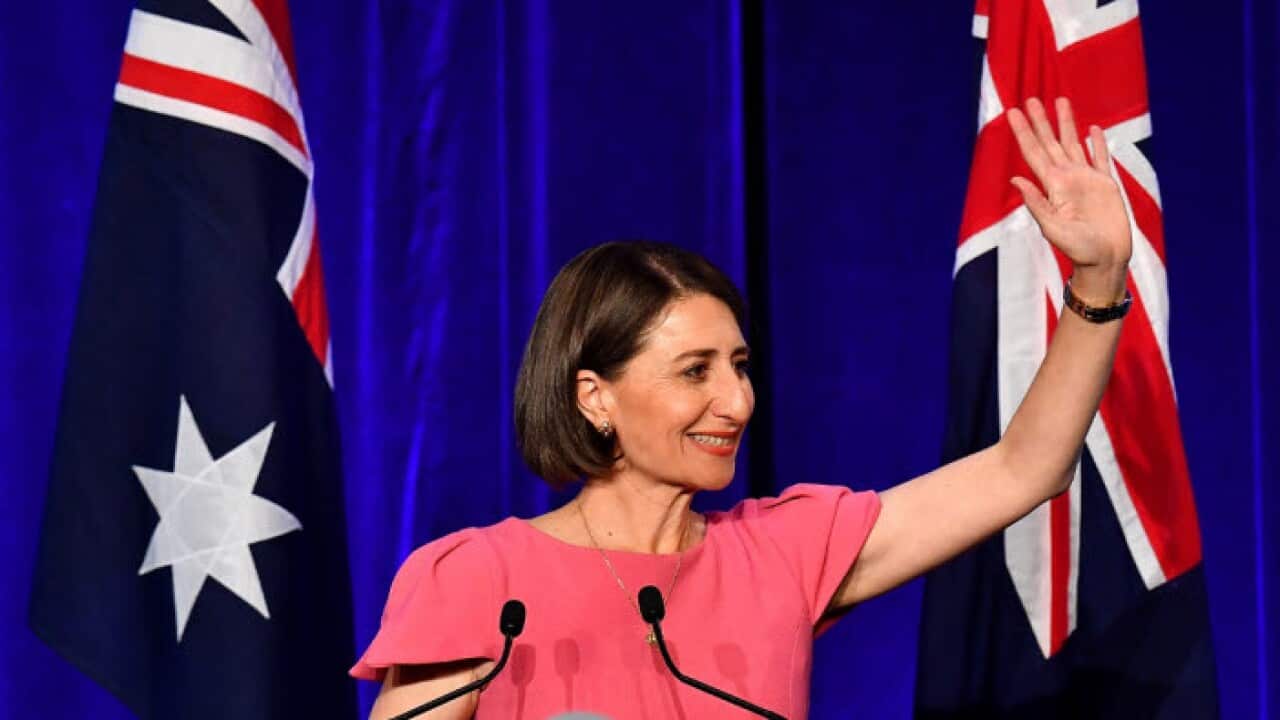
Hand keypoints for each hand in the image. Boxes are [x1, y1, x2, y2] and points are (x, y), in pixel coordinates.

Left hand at [1008, 97, 1131, 302]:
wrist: (1105, 261)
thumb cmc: (1078, 251)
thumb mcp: (1053, 228)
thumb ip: (1037, 203)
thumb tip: (1016, 179)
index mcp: (1052, 187)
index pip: (1033, 153)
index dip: (1024, 132)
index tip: (1012, 112)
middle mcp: (1067, 179)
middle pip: (1051, 143)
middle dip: (1040, 121)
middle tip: (1030, 99)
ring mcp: (1087, 181)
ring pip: (1074, 144)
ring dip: (1066, 123)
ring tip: (1060, 101)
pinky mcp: (1107, 186)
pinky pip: (1101, 159)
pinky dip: (1096, 143)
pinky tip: (1092, 129)